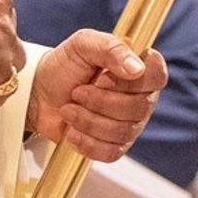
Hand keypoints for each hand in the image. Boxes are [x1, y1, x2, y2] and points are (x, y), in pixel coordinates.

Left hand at [27, 31, 167, 158]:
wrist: (39, 93)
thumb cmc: (65, 65)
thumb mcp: (84, 44)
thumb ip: (112, 49)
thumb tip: (137, 69)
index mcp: (139, 70)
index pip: (158, 77)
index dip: (131, 81)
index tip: (105, 75)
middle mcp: (141, 98)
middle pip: (138, 108)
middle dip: (99, 101)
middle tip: (77, 92)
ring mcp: (130, 124)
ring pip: (122, 131)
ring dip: (88, 120)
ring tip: (69, 109)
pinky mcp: (114, 146)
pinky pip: (111, 153)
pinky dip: (87, 143)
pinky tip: (73, 131)